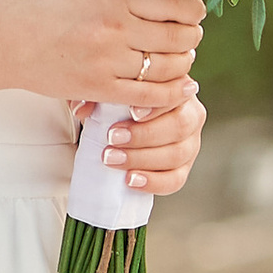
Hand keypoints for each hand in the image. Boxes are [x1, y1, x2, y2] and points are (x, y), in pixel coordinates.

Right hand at [0, 0, 203, 113]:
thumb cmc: (36, 2)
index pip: (179, 4)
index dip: (194, 10)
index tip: (193, 12)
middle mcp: (117, 30)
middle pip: (180, 38)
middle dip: (191, 37)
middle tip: (187, 36)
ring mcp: (109, 63)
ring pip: (170, 69)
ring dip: (182, 64)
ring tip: (178, 58)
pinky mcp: (99, 89)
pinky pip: (151, 97)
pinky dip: (171, 93)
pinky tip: (178, 86)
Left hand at [76, 74, 206, 198]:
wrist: (122, 126)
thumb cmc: (119, 103)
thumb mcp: (108, 92)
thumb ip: (96, 96)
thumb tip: (81, 109)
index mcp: (178, 90)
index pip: (175, 95)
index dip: (156, 106)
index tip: (131, 113)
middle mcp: (191, 115)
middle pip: (179, 126)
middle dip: (144, 135)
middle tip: (112, 138)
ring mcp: (190, 144)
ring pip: (177, 154)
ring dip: (142, 158)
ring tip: (112, 159)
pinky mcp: (183, 169)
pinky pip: (175, 180)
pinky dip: (153, 182)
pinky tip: (130, 181)